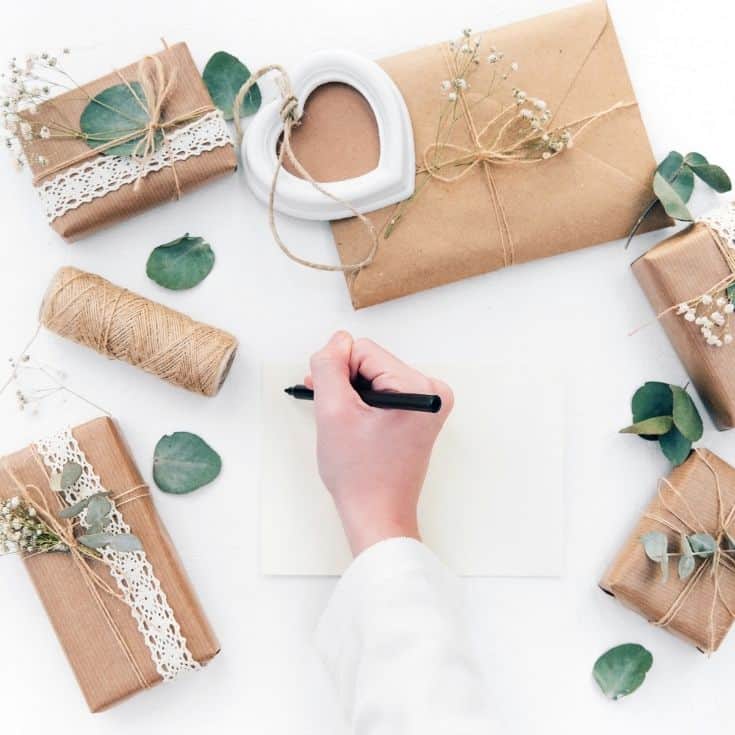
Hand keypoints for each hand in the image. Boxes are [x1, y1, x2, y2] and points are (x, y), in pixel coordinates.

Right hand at [305, 331, 453, 555]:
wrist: (377, 515)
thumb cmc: (361, 476)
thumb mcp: (334, 412)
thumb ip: (329, 367)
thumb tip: (336, 340)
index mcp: (420, 388)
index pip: (364, 350)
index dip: (338, 372)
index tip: (332, 403)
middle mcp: (432, 392)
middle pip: (371, 362)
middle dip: (346, 383)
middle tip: (332, 413)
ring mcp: (429, 404)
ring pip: (375, 377)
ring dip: (352, 394)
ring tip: (344, 423)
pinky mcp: (420, 415)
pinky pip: (384, 392)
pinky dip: (364, 404)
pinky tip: (355, 425)